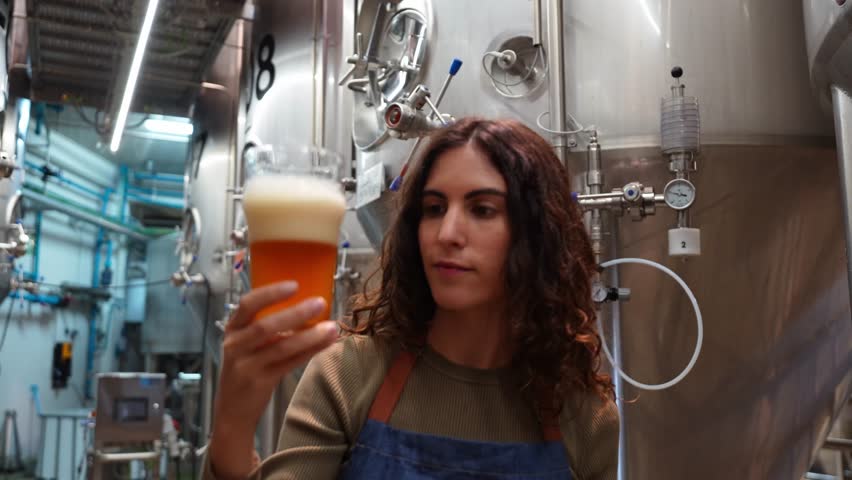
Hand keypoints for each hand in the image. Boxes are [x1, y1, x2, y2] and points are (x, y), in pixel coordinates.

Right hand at [209, 281, 337, 477]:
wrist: (231, 411)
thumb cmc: (246, 368)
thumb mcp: (248, 343)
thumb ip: (269, 327)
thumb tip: (309, 307)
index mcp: (233, 329)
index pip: (247, 304)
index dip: (270, 293)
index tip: (294, 285)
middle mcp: (236, 346)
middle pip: (265, 326)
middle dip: (295, 313)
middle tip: (320, 302)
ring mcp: (246, 366)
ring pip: (281, 347)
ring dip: (309, 336)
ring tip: (331, 327)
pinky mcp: (260, 383)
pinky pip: (289, 364)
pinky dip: (310, 351)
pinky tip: (327, 343)